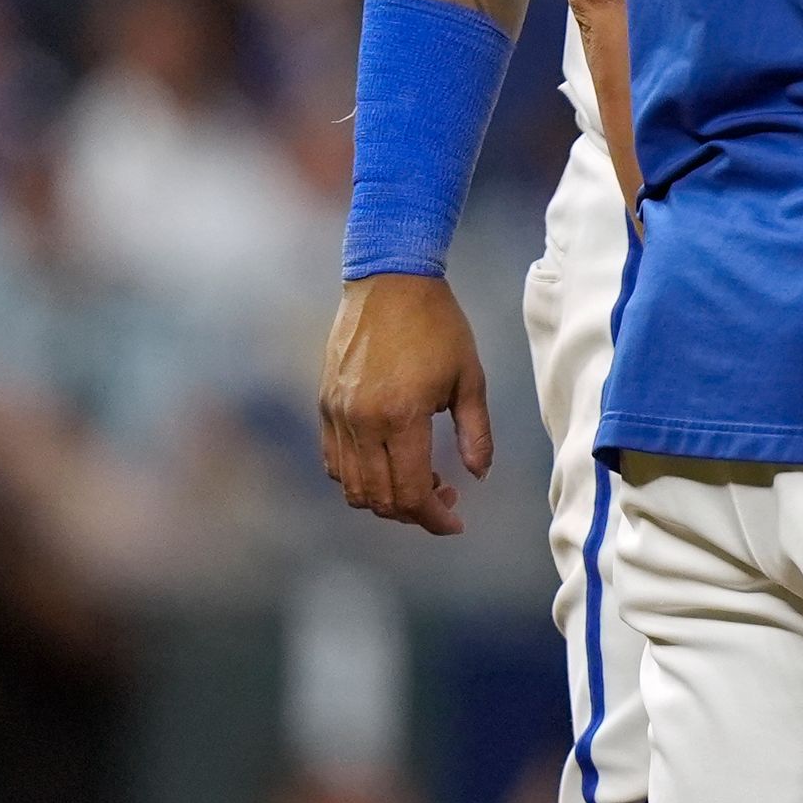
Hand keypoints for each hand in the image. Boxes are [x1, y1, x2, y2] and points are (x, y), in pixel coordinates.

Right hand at [319, 272, 493, 534]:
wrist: (390, 281)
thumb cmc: (439, 326)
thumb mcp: (471, 378)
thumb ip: (475, 433)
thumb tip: (477, 476)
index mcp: (402, 417)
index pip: (412, 492)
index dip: (434, 518)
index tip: (456, 521)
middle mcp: (362, 422)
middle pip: (379, 498)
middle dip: (414, 512)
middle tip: (445, 500)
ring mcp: (337, 415)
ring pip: (352, 487)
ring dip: (385, 498)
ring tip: (420, 481)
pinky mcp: (325, 405)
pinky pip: (334, 462)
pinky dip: (359, 478)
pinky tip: (389, 464)